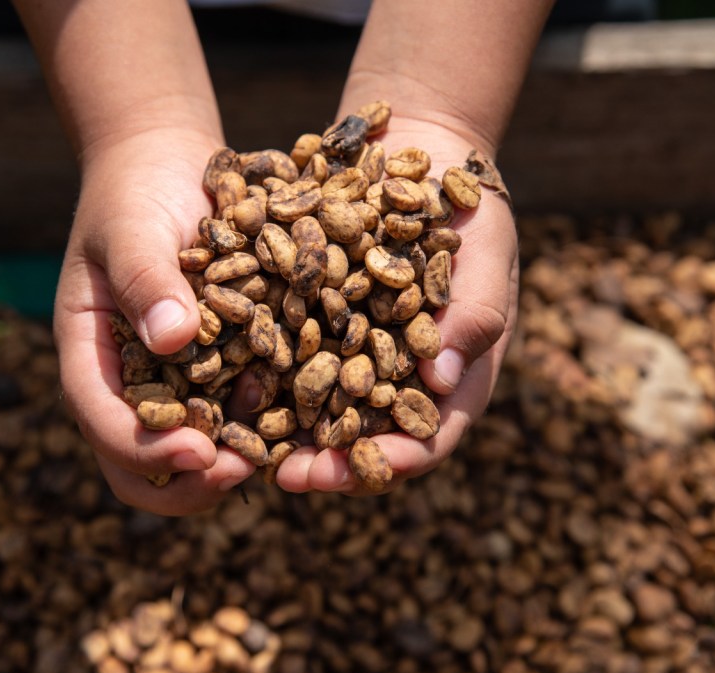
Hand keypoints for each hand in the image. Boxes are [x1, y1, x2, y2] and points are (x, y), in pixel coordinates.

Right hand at [55, 128, 255, 514]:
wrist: (169, 168)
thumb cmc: (136, 193)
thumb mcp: (133, 227)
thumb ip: (146, 278)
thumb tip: (172, 339)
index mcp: (91, 357)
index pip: (103, 422)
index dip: (146, 450)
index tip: (199, 453)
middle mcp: (130, 383)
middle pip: (142, 465)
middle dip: (189, 482)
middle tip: (242, 471)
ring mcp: (175, 382)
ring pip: (194, 452)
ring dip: (231, 462)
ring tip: (279, 447)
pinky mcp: (221, 370)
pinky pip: (238, 414)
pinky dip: (265, 426)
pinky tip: (305, 415)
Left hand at [275, 116, 518, 493]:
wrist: (427, 154)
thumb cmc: (473, 216)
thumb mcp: (485, 263)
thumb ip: (471, 320)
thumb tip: (441, 381)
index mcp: (451, 377)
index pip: (428, 438)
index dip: (393, 462)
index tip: (356, 473)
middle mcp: (400, 376)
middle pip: (366, 436)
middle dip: (327, 461)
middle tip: (284, 476)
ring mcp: (358, 350)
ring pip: (322, 405)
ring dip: (287, 430)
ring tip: (246, 446)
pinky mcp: (320, 318)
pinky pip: (292, 353)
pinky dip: (266, 372)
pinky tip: (229, 382)